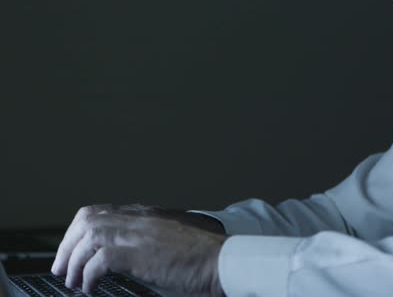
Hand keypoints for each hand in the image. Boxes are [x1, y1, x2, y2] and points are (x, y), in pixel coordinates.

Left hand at [51, 205, 226, 295]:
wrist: (224, 261)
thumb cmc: (204, 258)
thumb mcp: (170, 244)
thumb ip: (147, 244)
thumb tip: (122, 261)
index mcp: (147, 215)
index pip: (101, 212)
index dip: (79, 232)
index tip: (72, 251)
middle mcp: (140, 218)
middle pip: (87, 219)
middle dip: (68, 244)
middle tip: (63, 268)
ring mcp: (140, 232)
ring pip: (88, 236)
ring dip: (75, 261)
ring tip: (74, 281)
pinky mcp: (140, 252)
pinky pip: (99, 259)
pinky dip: (88, 274)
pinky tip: (91, 286)